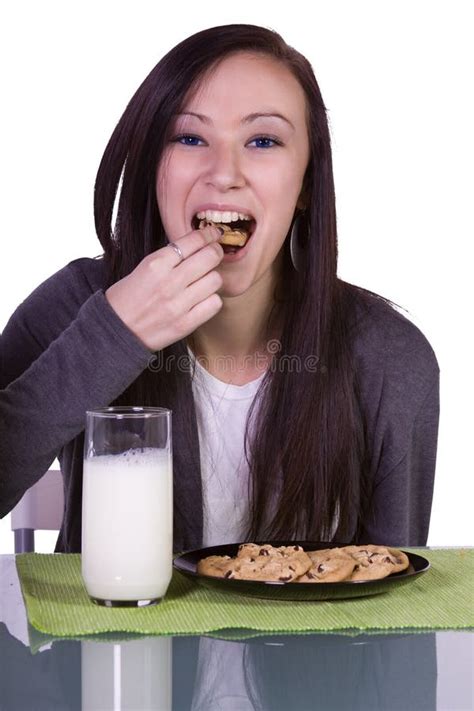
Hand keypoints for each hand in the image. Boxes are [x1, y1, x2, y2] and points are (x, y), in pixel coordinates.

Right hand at [105, 224, 223, 350]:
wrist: (115, 331)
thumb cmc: (127, 298)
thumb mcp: (143, 268)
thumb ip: (169, 258)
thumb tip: (197, 245)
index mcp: (156, 264)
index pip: (193, 241)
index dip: (208, 234)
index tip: (213, 234)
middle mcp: (169, 282)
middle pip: (210, 257)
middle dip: (216, 252)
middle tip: (214, 254)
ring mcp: (178, 304)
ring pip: (215, 280)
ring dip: (213, 278)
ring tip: (204, 280)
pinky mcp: (185, 324)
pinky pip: (214, 304)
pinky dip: (212, 300)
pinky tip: (203, 299)